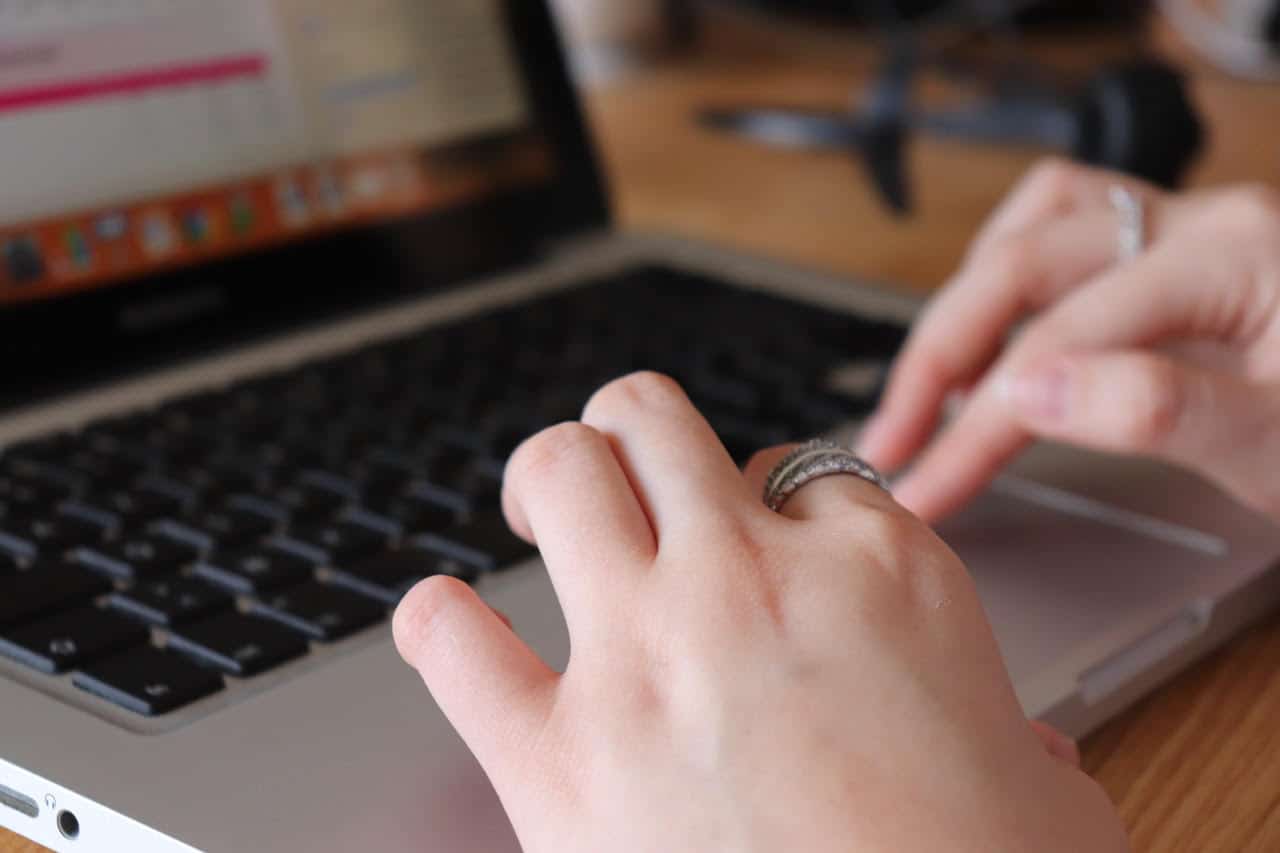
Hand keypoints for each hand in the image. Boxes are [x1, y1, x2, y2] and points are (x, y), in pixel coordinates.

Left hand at [393, 372, 1126, 851]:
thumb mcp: (1045, 783)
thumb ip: (1008, 732)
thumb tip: (1004, 745)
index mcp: (877, 574)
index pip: (797, 468)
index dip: (778, 503)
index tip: (772, 546)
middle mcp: (750, 586)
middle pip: (654, 422)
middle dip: (636, 438)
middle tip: (628, 481)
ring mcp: (646, 659)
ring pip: (564, 474)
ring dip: (552, 483)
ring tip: (547, 514)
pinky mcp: (561, 764)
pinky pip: (460, 651)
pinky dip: (442, 629)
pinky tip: (447, 626)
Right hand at [859, 160, 1279, 522]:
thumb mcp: (1279, 445)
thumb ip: (1154, 409)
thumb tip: (1025, 389)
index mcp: (1232, 258)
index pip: (1060, 344)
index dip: (976, 426)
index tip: (925, 487)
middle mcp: (1202, 222)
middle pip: (1024, 266)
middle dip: (943, 361)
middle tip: (894, 442)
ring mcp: (1189, 228)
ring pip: (1039, 224)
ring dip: (971, 301)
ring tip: (935, 382)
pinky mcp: (1180, 252)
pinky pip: (1073, 220)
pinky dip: (1016, 265)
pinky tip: (1001, 321)